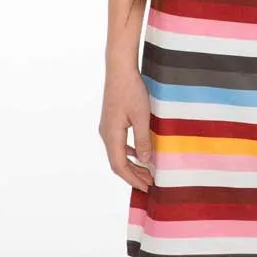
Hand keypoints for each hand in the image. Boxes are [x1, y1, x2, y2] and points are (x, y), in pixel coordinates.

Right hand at [98, 68, 154, 192]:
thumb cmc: (131, 90)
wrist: (119, 69)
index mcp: (111, 135)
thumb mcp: (142, 116)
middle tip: (151, 184)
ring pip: (118, 154)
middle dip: (134, 175)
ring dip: (133, 165)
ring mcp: (107, 127)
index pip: (120, 166)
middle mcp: (106, 134)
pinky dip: (130, 153)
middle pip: (118, 163)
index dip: (133, 179)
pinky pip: (119, 144)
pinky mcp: (111, 121)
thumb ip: (143, 139)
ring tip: (148, 172)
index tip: (147, 187)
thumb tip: (146, 161)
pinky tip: (140, 154)